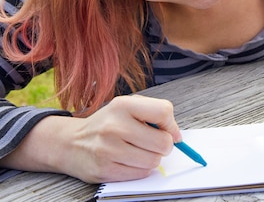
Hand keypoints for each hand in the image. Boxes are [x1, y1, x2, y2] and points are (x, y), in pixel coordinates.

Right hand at [1, 95, 180, 182]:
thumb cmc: (107, 124)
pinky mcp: (104, 170)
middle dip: (164, 145)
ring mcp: (108, 150)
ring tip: (139, 151)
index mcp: (123, 105)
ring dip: (152, 158)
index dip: (171, 124)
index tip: (168, 130)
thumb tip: (177, 136)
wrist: (70, 143)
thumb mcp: (127, 108)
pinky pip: (140, 174)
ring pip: (154, 161)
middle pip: (163, 142)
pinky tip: (129, 161)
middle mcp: (114, 126)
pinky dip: (140, 169)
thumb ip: (154, 114)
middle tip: (153, 143)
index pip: (164, 111)